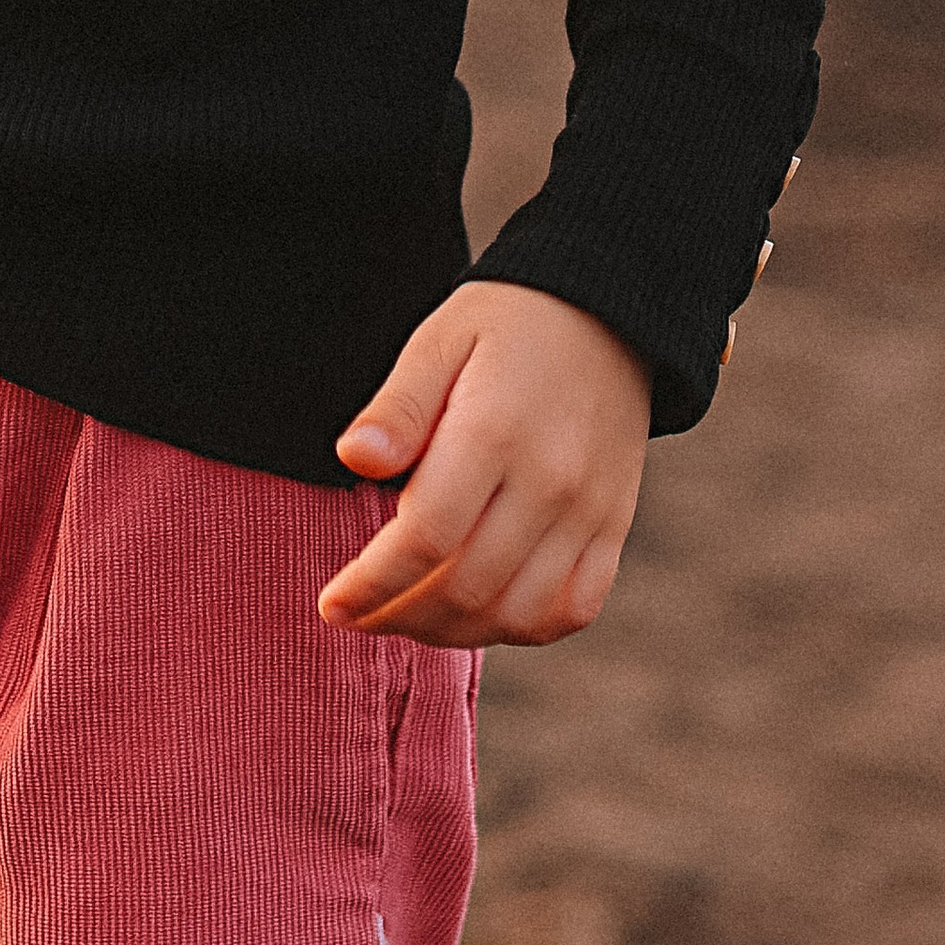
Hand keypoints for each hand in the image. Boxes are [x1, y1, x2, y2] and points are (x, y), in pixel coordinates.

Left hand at [318, 281, 649, 649]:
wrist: (607, 312)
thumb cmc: (507, 324)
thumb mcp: (440, 340)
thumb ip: (398, 407)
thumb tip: (354, 460)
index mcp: (494, 431)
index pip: (425, 536)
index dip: (372, 584)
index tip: (332, 604)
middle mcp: (550, 482)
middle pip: (466, 587)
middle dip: (399, 615)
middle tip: (359, 614)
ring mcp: (589, 512)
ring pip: (516, 613)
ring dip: (452, 633)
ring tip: (406, 617)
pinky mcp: (613, 528)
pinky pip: (571, 609)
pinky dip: (520, 629)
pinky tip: (478, 614)